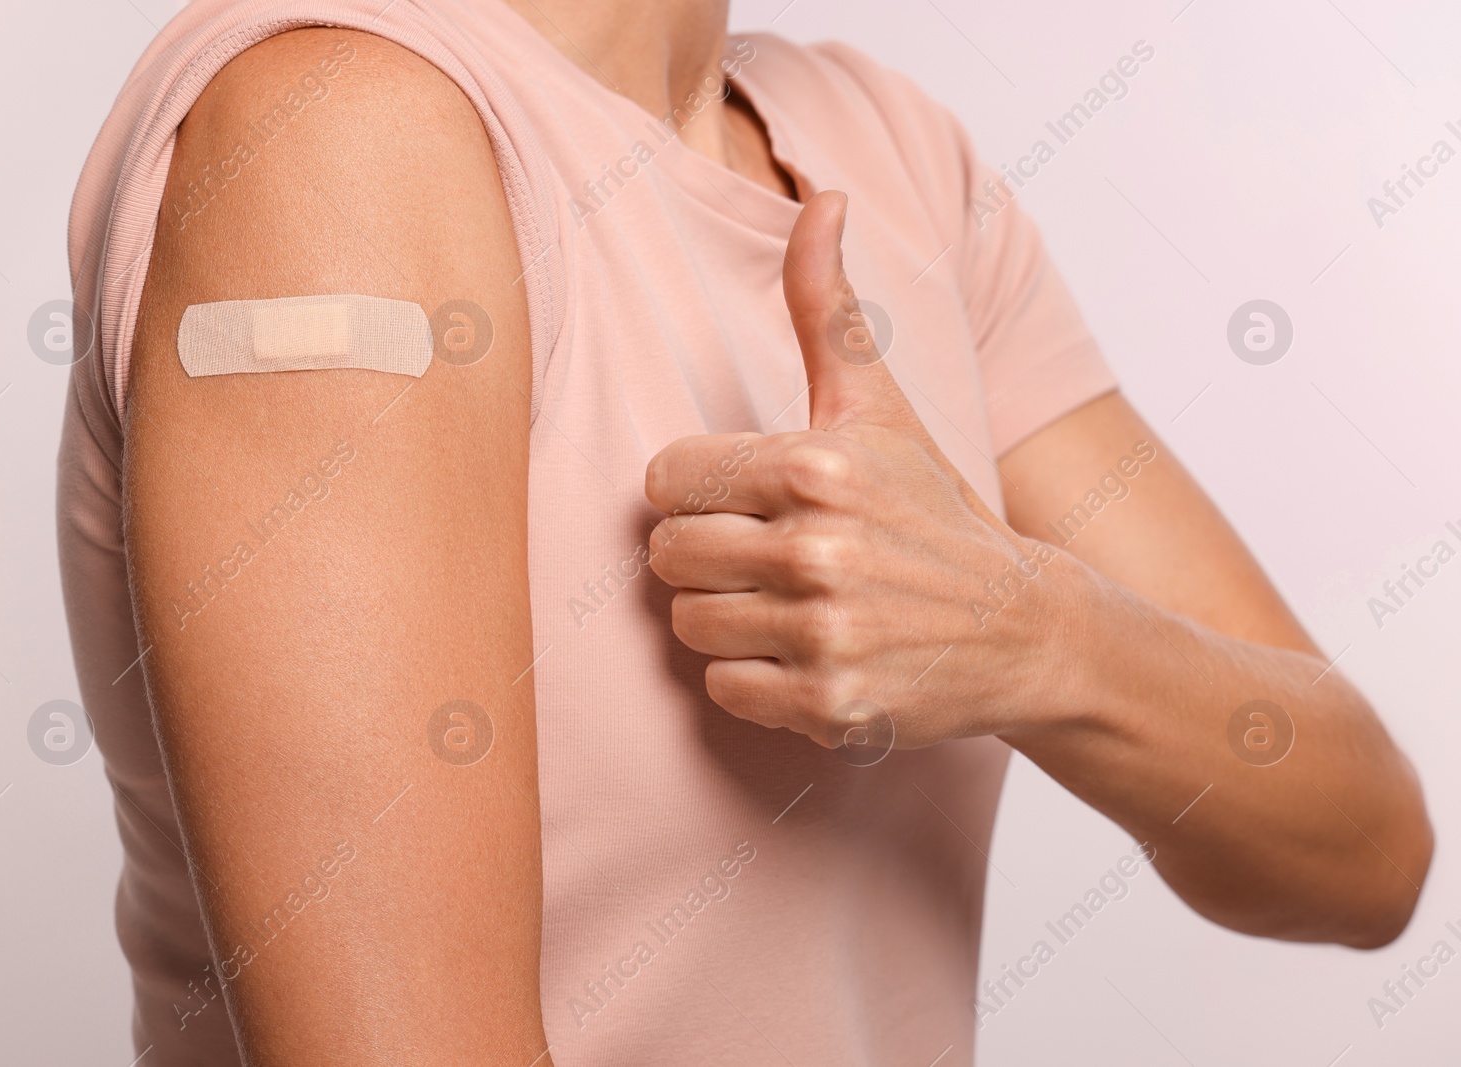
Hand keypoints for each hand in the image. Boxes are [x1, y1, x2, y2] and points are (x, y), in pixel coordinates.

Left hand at [645, 190, 1071, 753]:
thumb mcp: (883, 407)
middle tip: (768, 557)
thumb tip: (824, 199)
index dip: (697, 492)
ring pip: (687, 624)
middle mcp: (816, 549)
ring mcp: (823, 633)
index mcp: (816, 465)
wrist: (1027, 630)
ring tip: (788, 606)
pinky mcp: (829, 705)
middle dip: (708, 554)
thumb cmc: (935, 511)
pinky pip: (725, 690)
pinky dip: (755, 680)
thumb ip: (830, 309)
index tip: (745, 501)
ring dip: (727, 618)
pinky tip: (806, 656)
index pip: (666, 479)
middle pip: (668, 554)